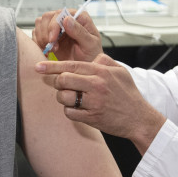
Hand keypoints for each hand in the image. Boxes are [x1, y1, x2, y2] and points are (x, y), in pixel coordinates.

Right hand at [33, 10, 103, 62]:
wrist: (85, 67)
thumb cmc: (91, 55)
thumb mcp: (90, 44)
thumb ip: (80, 32)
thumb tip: (67, 19)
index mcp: (79, 17)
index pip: (60, 14)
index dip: (54, 26)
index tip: (53, 39)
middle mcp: (66, 19)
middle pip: (47, 17)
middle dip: (46, 33)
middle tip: (53, 47)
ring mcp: (57, 27)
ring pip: (40, 24)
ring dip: (42, 38)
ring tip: (53, 50)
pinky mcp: (49, 35)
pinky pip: (36, 33)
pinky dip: (38, 43)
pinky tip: (47, 51)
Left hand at [34, 54, 165, 153]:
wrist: (139, 119)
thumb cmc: (129, 95)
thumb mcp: (120, 71)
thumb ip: (104, 61)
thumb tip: (91, 57)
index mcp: (101, 71)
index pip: (70, 65)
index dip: (51, 66)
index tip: (38, 66)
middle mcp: (96, 85)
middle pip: (63, 80)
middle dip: (58, 83)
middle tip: (63, 86)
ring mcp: (93, 102)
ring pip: (63, 97)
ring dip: (63, 98)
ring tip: (73, 98)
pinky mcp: (91, 118)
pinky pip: (69, 113)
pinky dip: (70, 111)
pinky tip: (79, 110)